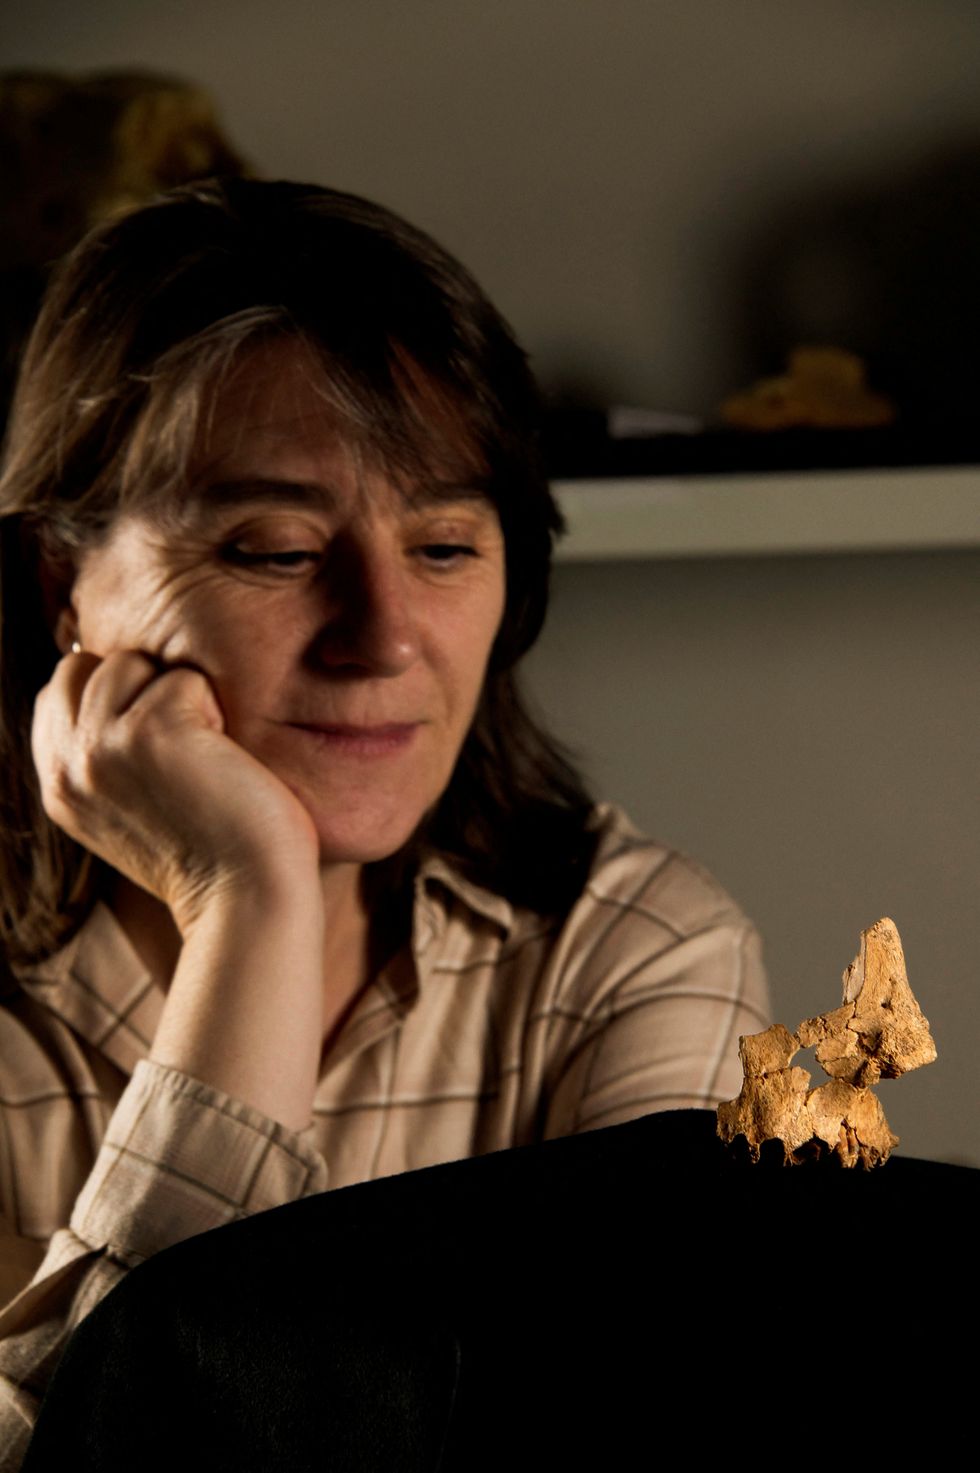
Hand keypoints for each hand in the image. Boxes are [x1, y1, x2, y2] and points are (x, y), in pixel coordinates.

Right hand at [32, 649, 320, 932]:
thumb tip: (110, 677)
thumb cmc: (211, 850)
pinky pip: (185, 678)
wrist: (245, 898)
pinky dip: (216, 707)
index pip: (60, 688)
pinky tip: (224, 759)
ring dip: (179, 693)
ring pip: (133, 663)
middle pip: (89, 666)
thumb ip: (103, 752)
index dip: (114, 691)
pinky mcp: (150, 733)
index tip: (160, 733)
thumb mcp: (129, 806)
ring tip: (204, 753)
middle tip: (186, 745)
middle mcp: (68, 766)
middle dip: (142, 685)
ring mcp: (103, 747)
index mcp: (57, 784)